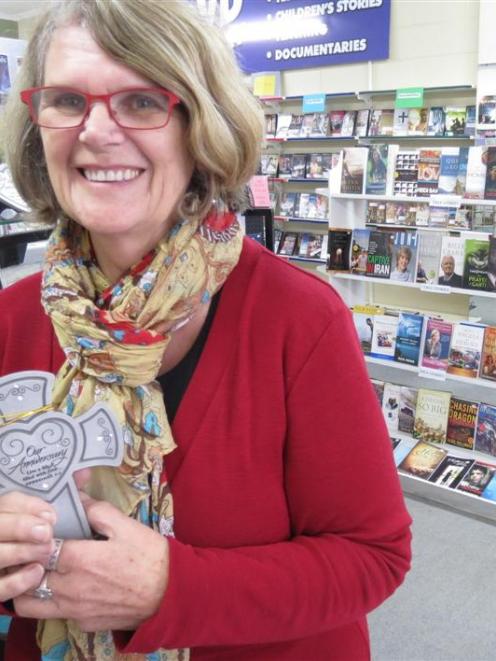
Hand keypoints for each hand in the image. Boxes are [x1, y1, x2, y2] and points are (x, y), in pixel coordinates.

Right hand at [0, 491, 55, 600]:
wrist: (29, 579)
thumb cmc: (47, 536)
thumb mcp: (53, 513)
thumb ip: (64, 491)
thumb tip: (84, 472)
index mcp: (6, 513)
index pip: (7, 502)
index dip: (27, 506)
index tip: (51, 515)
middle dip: (21, 527)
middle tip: (47, 533)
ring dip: (22, 551)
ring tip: (47, 550)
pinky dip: (16, 581)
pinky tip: (37, 573)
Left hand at [14, 493, 169, 631]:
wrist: (170, 595)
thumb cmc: (150, 556)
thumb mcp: (126, 526)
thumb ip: (97, 511)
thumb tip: (77, 497)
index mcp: (80, 559)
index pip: (41, 547)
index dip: (42, 538)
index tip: (49, 531)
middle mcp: (71, 588)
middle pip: (32, 576)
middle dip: (35, 561)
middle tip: (47, 550)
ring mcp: (75, 609)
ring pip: (34, 602)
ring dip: (36, 586)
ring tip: (50, 571)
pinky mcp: (83, 623)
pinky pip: (58, 612)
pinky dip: (57, 601)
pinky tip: (74, 588)